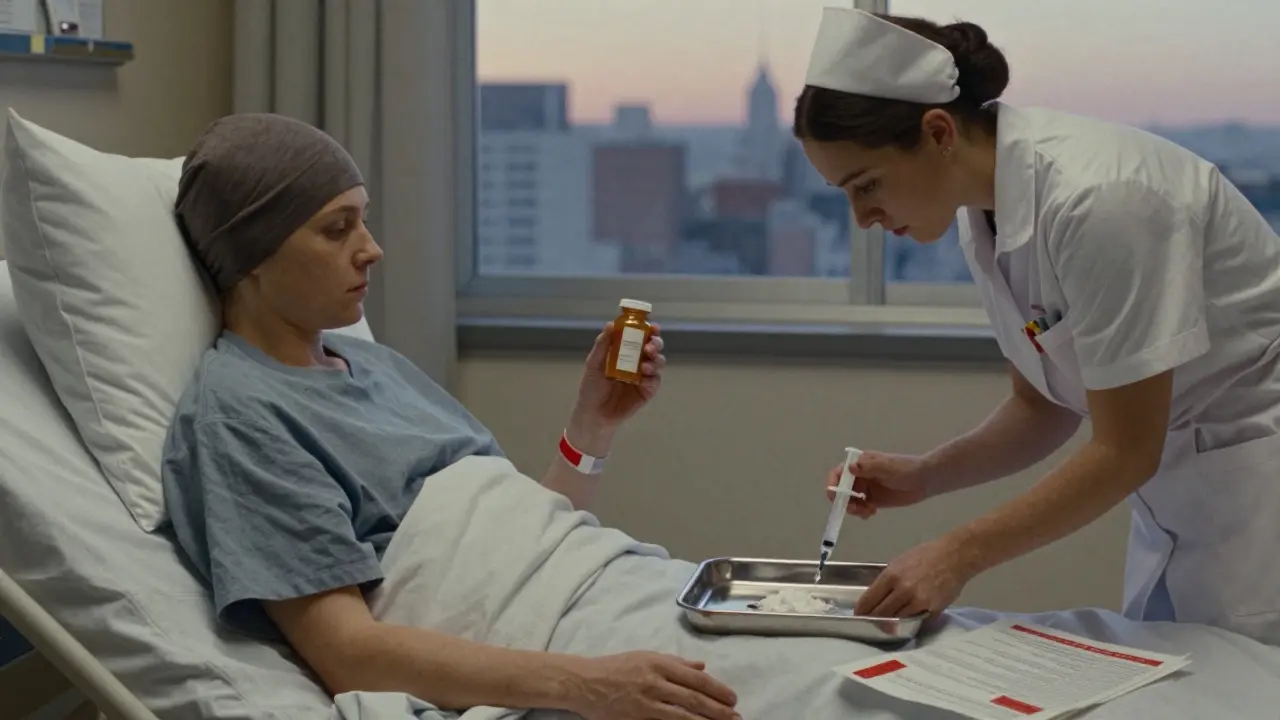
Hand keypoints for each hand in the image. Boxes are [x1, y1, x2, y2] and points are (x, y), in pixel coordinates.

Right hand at [566, 651, 739, 719]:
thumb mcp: (646, 656)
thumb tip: (702, 667)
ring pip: (682, 715)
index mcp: (658, 663)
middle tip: (736, 717)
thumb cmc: (616, 667)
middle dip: (718, 710)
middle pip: (693, 698)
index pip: (695, 678)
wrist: (584, 682)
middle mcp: (654, 681)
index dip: (717, 689)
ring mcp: (645, 703)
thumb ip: (675, 662)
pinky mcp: (637, 718)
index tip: (733, 699)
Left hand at [572, 322, 665, 430]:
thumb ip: (602, 345)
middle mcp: (636, 361)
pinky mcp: (647, 391)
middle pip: (653, 347)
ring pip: (658, 362)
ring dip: (656, 360)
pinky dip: (652, 378)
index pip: (640, 336)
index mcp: (624, 351)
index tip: (651, 326)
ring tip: (645, 365)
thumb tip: (611, 324)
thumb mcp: (593, 363)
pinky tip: (643, 379)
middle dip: (656, 343)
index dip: (648, 329)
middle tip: (649, 347)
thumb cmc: (591, 387)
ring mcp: (643, 376)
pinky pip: (655, 381)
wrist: (593, 414)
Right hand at [824, 451, 929, 518]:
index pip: (838, 473)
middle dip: (844, 501)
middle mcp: (859, 476)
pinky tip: (871, 512)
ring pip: (850, 502)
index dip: (833, 485)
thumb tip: (850, 468)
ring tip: (868, 511)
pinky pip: (861, 508)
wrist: (925, 480)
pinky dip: (862, 513)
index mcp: (860, 464)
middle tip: (855, 509)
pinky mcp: (873, 500)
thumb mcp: (887, 467)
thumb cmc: (906, 469)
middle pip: (842, 490)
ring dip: (854, 509)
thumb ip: (869, 468)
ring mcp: (866, 488)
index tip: (834, 497)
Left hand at [855, 537, 974, 617]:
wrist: (955, 556)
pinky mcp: (932, 609)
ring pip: (897, 619)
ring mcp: (918, 601)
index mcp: (892, 575)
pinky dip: (910, 621)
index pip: (870, 599)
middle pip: (881, 613)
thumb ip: (888, 579)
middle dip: (873, 619)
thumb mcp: (900, 562)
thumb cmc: (926, 555)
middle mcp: (903, 590)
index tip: (858, 614)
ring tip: (886, 624)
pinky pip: (916, 620)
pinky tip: (907, 621)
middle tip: (870, 622)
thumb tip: (877, 595)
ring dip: (890, 623)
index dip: (862, 609)